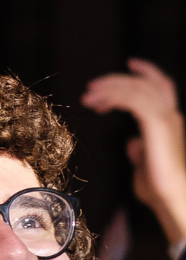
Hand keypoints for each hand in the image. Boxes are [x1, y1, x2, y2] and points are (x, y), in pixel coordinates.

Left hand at [82, 58, 185, 243]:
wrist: (172, 198)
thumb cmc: (160, 188)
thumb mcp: (145, 167)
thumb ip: (139, 153)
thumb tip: (132, 143)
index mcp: (169, 122)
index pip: (160, 87)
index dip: (146, 72)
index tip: (129, 62)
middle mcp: (171, 116)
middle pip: (145, 84)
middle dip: (117, 81)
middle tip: (92, 86)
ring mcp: (166, 119)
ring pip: (137, 89)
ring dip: (110, 88)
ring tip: (88, 97)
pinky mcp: (157, 125)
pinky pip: (134, 100)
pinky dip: (116, 97)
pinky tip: (99, 104)